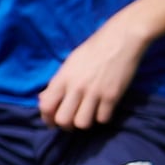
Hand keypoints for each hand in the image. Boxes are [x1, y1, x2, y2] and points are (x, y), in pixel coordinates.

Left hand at [38, 12, 150, 129]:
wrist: (121, 39)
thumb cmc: (93, 50)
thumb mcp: (69, 63)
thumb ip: (57, 82)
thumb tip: (43, 99)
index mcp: (63, 78)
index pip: (46, 106)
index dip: (47, 118)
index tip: (52, 121)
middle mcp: (77, 87)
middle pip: (63, 120)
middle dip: (65, 126)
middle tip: (70, 123)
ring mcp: (95, 92)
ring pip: (82, 123)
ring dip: (84, 123)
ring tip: (87, 116)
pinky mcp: (113, 96)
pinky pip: (103, 119)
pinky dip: (102, 118)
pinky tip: (102, 110)